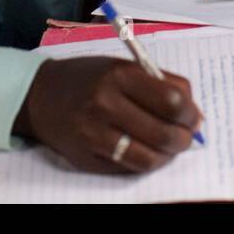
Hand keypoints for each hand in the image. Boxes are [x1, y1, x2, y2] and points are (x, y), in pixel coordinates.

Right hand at [13, 57, 203, 173]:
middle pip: (164, 133)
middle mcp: (106, 104)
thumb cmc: (88, 77)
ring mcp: (95, 134)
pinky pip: (129, 168)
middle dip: (184, 138)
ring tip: (168, 146)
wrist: (40, 96)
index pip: (172, 101)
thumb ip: (157, 83)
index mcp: (119, 75)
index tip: (193, 116)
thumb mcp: (121, 66)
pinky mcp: (87, 157)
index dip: (190, 112)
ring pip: (150, 158)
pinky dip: (146, 162)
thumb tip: (192, 111)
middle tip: (186, 135)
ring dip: (168, 155)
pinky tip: (147, 151)